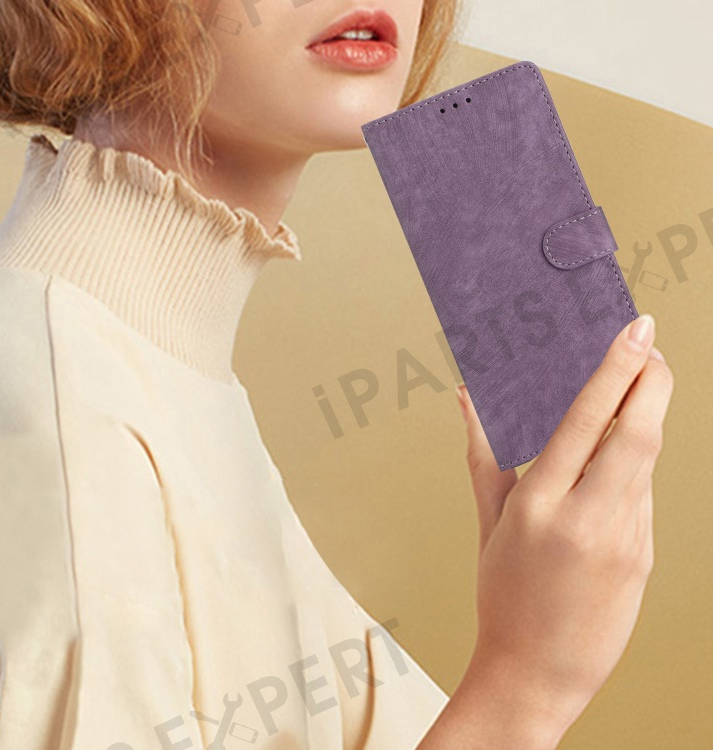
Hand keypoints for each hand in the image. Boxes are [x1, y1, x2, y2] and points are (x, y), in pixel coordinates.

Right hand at [454, 313, 672, 744]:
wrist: (537, 671)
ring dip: (644, 419)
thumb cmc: (503, 592)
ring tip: (633, 392)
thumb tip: (467, 400)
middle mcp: (588, 519)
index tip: (638, 332)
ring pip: (647, 461)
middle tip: (652, 347)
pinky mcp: (645, 556)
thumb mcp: (489, 521)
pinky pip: (644, 494)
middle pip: (638, 434)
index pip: (588, 423)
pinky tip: (617, 459)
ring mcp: (625, 541)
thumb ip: (483, 454)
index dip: (617, 371)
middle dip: (653, 381)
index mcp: (540, 506)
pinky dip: (635, 464)